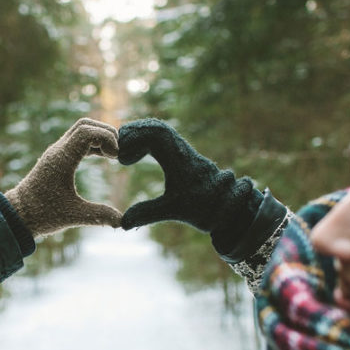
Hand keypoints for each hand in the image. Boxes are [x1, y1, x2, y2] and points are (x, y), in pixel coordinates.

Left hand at [5, 118, 122, 237]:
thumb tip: (122, 221)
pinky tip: (104, 157)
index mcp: (62, 159)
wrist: (18, 214)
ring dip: (99, 137)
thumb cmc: (42, 214)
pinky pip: (78, 140)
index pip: (86, 132)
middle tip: (118, 153)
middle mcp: (58, 150)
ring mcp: (56, 152)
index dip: (106, 138)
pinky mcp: (57, 158)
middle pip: (85, 124)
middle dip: (106, 133)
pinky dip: (93, 143)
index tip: (116, 157)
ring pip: (81, 130)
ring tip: (114, 155)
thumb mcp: (73, 216)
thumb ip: (99, 216)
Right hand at [118, 118, 261, 238]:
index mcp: (178, 158)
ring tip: (125, 152)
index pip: (155, 134)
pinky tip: (137, 155)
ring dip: (141, 135)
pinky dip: (148, 140)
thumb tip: (123, 223)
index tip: (122, 159)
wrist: (231, 207)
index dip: (134, 140)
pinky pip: (165, 137)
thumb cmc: (204, 208)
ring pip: (161, 130)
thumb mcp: (172, 210)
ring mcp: (184, 151)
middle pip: (156, 127)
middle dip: (134, 134)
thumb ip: (146, 213)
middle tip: (118, 150)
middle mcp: (182, 149)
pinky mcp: (184, 155)